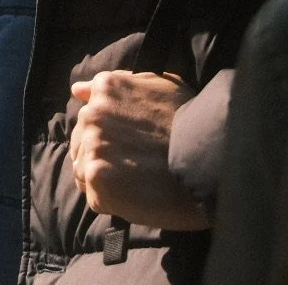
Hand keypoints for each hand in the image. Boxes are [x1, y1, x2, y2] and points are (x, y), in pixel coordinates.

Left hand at [69, 71, 210, 230]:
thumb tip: (77, 90)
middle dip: (103, 156)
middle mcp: (93, 114)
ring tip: (136, 182)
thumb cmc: (191, 122)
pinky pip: (94, 196)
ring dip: (105, 180)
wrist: (209, 160)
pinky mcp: (98, 178)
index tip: (128, 145)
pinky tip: (136, 197)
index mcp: (106, 89)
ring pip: (84, 170)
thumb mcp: (157, 85)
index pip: (88, 116)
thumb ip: (114, 85)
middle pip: (82, 143)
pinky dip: (112, 202)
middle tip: (135, 167)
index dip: (108, 135)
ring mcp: (93, 146)